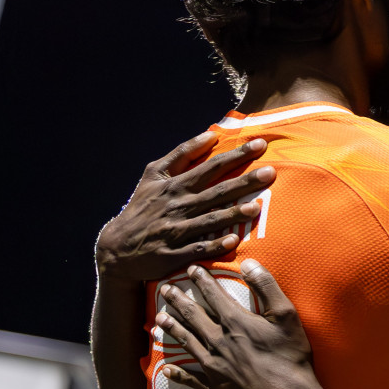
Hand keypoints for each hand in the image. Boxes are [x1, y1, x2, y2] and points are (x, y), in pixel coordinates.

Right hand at [95, 133, 274, 282]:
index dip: (235, 155)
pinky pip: (198, 248)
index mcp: (176, 185)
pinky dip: (215, 244)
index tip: (259, 144)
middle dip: (244, 181)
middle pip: (216, 191)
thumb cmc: (143, 206)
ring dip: (232, 214)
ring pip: (209, 220)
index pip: (211, 166)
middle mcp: (178, 206)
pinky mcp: (174, 254)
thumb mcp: (153, 175)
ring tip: (256, 208)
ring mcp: (177, 230)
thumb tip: (210, 135)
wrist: (117, 247)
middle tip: (271, 172)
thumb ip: (181, 154)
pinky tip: (233, 241)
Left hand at [155, 260, 321, 388]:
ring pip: (187, 343)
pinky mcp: (215, 388)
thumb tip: (248, 262)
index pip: (213, 296)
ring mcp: (214, 366)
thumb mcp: (287, 316)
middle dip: (177, 301)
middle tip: (163, 290)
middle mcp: (218, 342)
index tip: (190, 270)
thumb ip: (267, 287)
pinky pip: (191, 379)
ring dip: (172, 330)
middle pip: (193, 317)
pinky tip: (167, 369)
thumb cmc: (291, 357)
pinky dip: (178, 373)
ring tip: (159, 320)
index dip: (201, 281)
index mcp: (235, 323)